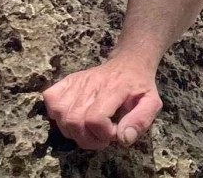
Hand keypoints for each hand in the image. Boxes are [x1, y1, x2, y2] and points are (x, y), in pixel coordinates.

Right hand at [42, 58, 161, 150]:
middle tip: (101, 136)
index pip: (95, 118)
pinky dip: (57, 114)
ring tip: (89, 129)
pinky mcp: (67, 81)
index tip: (113, 132)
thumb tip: (123, 138)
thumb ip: (141, 121)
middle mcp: (92, 84)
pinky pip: (51, 100)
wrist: (129, 63)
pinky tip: (73, 116)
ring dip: (73, 131)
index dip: (102, 133)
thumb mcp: (151, 103)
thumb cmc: (139, 86)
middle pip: (75, 121)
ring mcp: (77, 82)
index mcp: (115, 88)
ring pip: (61, 115)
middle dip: (87, 138)